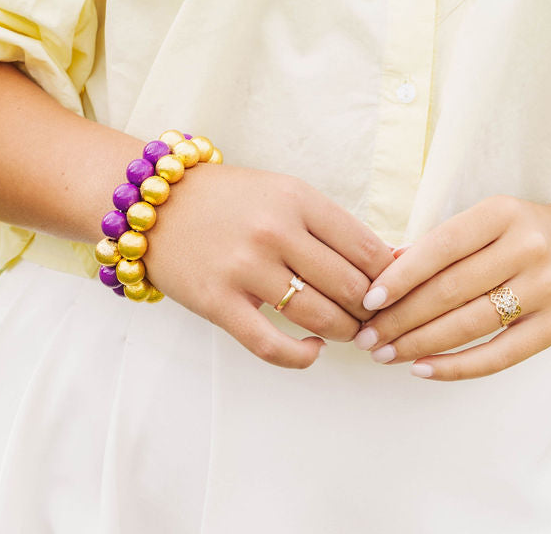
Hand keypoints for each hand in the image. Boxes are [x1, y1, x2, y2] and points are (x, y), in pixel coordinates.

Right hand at [144, 162, 396, 369]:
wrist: (157, 203)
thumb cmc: (229, 199)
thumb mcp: (284, 192)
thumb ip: (329, 224)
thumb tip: (387, 260)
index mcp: (297, 198)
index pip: (365, 247)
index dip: (388, 277)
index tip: (393, 291)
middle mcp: (275, 230)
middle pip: (348, 286)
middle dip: (370, 310)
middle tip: (375, 320)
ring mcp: (245, 268)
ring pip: (318, 316)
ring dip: (344, 332)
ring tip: (348, 333)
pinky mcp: (218, 302)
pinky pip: (271, 345)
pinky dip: (302, 357)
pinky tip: (313, 350)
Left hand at [351, 195, 550, 380]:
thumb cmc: (515, 233)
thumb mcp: (483, 222)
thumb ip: (437, 244)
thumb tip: (382, 270)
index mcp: (502, 213)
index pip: (442, 246)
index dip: (402, 275)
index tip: (367, 299)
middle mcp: (527, 248)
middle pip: (452, 290)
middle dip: (402, 317)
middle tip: (366, 337)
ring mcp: (545, 288)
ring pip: (471, 324)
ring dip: (420, 345)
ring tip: (384, 354)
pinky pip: (498, 355)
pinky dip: (456, 367)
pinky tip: (422, 370)